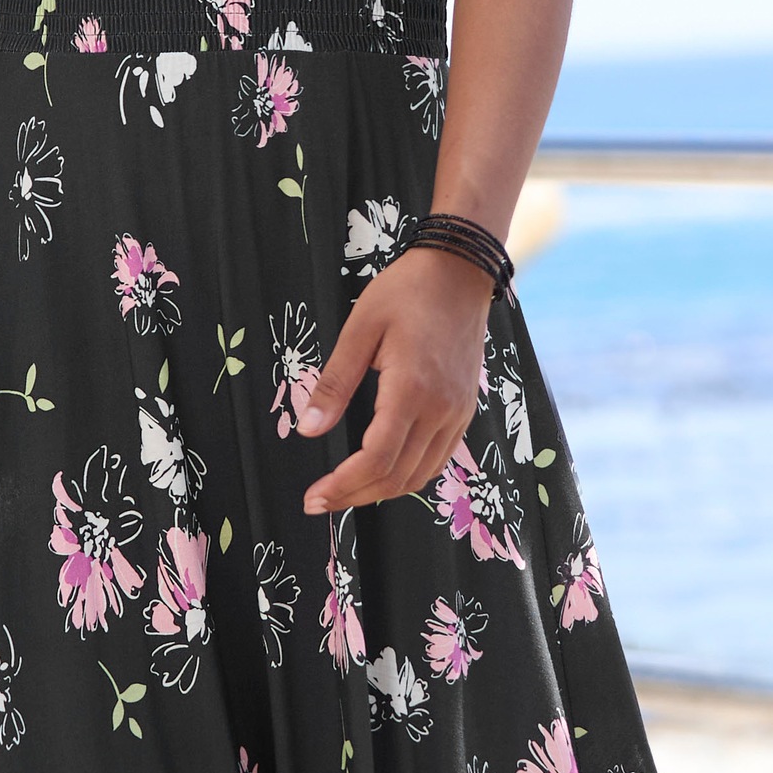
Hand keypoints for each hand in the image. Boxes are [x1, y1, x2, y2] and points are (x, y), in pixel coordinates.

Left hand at [297, 250, 494, 514]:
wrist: (460, 270)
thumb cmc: (407, 290)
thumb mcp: (359, 329)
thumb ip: (334, 383)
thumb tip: (308, 431)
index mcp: (412, 390)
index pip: (376, 459)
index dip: (343, 486)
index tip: (314, 497)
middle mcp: (441, 409)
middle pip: (398, 477)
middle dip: (355, 496)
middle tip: (320, 502)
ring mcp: (458, 412)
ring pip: (421, 475)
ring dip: (381, 492)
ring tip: (346, 493)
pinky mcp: (464, 409)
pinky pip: (437, 458)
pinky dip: (408, 475)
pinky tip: (382, 473)